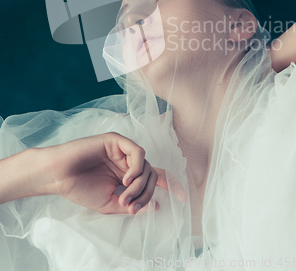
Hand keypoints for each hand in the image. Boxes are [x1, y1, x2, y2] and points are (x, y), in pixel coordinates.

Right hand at [40, 132, 186, 215]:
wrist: (59, 175)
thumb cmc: (80, 188)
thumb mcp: (109, 203)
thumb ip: (132, 205)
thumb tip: (158, 207)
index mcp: (127, 173)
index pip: (155, 176)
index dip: (170, 184)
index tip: (184, 198)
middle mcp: (127, 160)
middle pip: (152, 174)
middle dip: (146, 193)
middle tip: (130, 205)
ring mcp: (122, 149)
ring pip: (147, 165)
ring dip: (139, 184)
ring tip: (124, 195)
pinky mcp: (116, 140)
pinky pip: (138, 153)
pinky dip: (136, 168)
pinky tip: (125, 180)